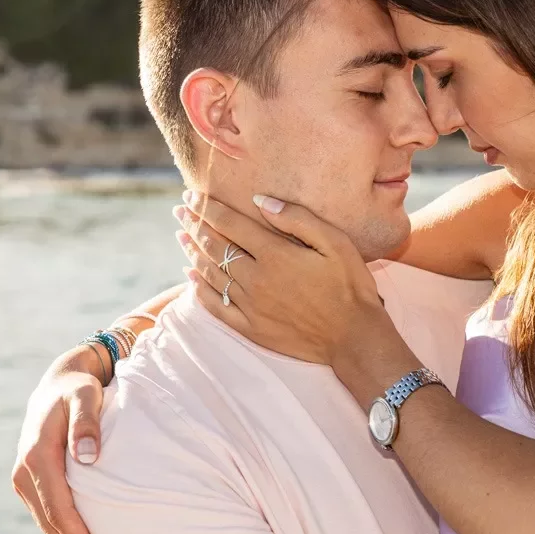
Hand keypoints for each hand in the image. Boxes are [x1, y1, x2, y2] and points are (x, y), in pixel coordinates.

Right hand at [11, 351, 106, 533]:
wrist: (59, 382)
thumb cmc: (79, 389)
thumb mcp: (86, 397)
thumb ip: (87, 423)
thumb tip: (89, 457)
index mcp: (37, 457)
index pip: (59, 508)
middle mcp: (25, 473)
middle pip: (51, 523)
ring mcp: (26, 480)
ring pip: (47, 523)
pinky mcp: (32, 482)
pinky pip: (49, 514)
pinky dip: (64, 533)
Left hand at [174, 191, 386, 366]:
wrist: (354, 338)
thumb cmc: (350, 286)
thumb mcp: (336, 243)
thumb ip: (298, 219)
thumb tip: (261, 201)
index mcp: (275, 255)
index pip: (230, 224)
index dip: (208, 208)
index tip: (193, 196)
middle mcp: (256, 279)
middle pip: (215, 247)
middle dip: (194, 225)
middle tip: (180, 210)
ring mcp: (250, 306)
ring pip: (211, 273)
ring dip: (192, 252)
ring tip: (181, 236)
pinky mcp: (250, 328)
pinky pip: (215, 306)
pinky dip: (199, 289)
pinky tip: (190, 276)